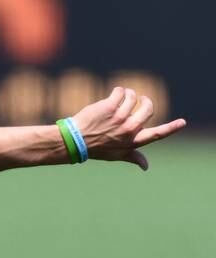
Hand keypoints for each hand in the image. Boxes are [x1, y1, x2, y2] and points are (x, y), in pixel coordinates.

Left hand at [71, 87, 186, 169]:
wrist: (74, 140)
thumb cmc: (96, 148)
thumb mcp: (117, 155)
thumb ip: (134, 157)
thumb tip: (146, 166)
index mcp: (133, 141)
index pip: (157, 134)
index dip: (171, 128)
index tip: (183, 123)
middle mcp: (129, 129)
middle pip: (148, 109)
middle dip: (145, 101)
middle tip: (140, 98)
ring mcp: (120, 117)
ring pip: (133, 97)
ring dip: (128, 94)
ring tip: (120, 98)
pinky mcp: (109, 106)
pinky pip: (120, 91)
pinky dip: (118, 91)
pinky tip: (113, 95)